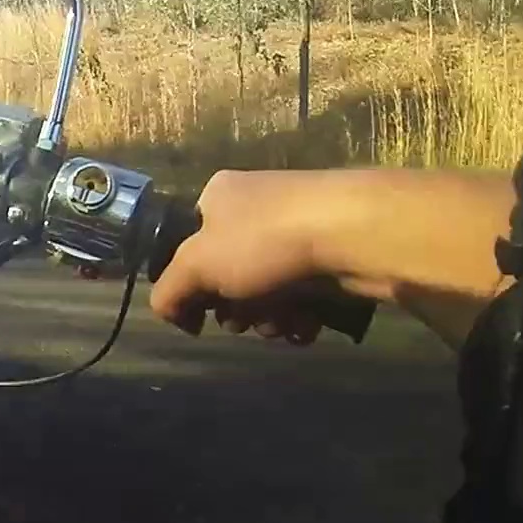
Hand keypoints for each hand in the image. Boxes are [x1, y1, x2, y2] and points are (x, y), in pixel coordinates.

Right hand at [148, 170, 334, 344]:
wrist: (354, 234)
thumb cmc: (263, 241)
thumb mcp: (195, 266)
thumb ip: (168, 292)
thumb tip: (169, 314)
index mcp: (219, 196)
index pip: (189, 246)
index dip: (190, 286)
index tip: (200, 315)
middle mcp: (256, 207)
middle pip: (228, 275)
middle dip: (234, 309)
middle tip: (242, 322)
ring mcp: (297, 230)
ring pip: (267, 291)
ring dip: (267, 319)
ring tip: (280, 325)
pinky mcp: (331, 255)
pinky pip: (303, 295)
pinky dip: (300, 317)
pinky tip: (306, 326)